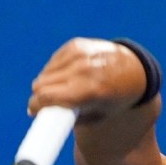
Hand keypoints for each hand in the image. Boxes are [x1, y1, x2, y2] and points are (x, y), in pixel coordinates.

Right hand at [27, 38, 146, 117]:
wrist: (132, 72)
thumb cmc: (113, 101)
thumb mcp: (97, 117)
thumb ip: (69, 119)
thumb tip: (41, 117)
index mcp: (89, 91)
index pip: (48, 97)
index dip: (35, 106)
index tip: (33, 112)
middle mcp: (82, 70)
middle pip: (41, 85)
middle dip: (39, 97)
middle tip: (44, 106)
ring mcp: (79, 54)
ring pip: (45, 73)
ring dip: (47, 84)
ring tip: (60, 92)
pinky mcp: (75, 45)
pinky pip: (52, 63)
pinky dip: (54, 72)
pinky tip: (66, 77)